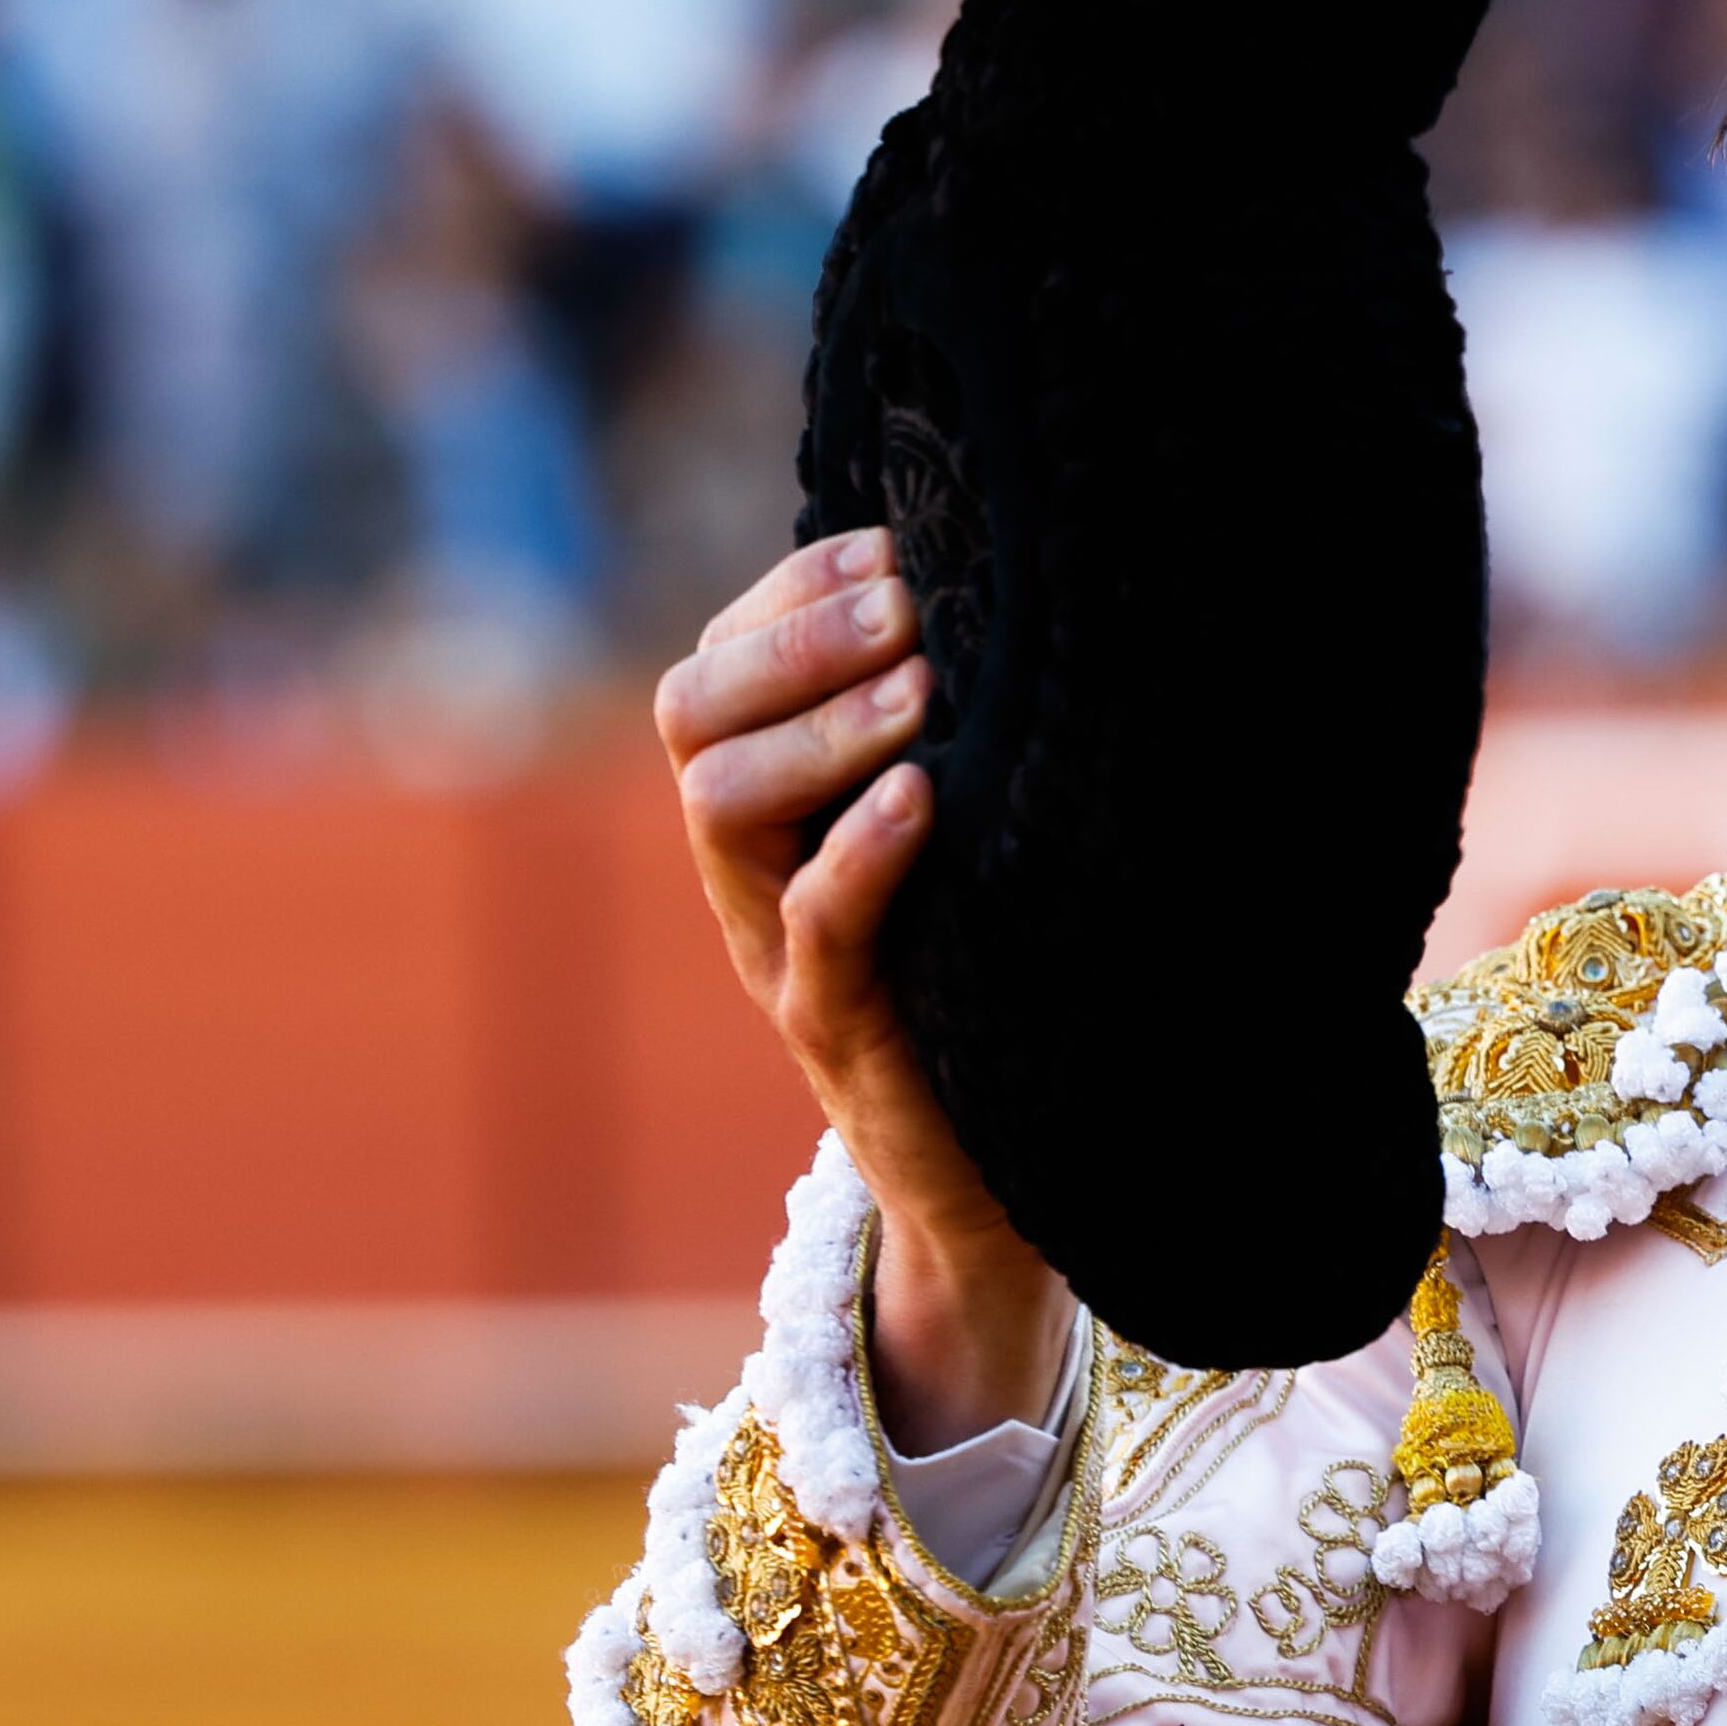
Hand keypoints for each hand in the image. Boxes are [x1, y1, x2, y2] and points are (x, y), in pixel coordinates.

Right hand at [655, 528, 1069, 1451]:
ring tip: (920, 691)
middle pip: (694, 717)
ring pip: (724, 808)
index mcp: (775, 809)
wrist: (1009, 1180)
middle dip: (793, 641)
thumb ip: (960, 743)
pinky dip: (857, 857)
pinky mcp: (841, 1030)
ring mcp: (786, 951)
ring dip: (821, 729)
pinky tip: (922, 800)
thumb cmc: (1000, 978)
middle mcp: (755, 870)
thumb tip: (1031, 591)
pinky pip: (815, 932)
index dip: (791, 591)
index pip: (719, 664)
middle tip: (907, 606)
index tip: (889, 545)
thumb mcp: (969, 846)